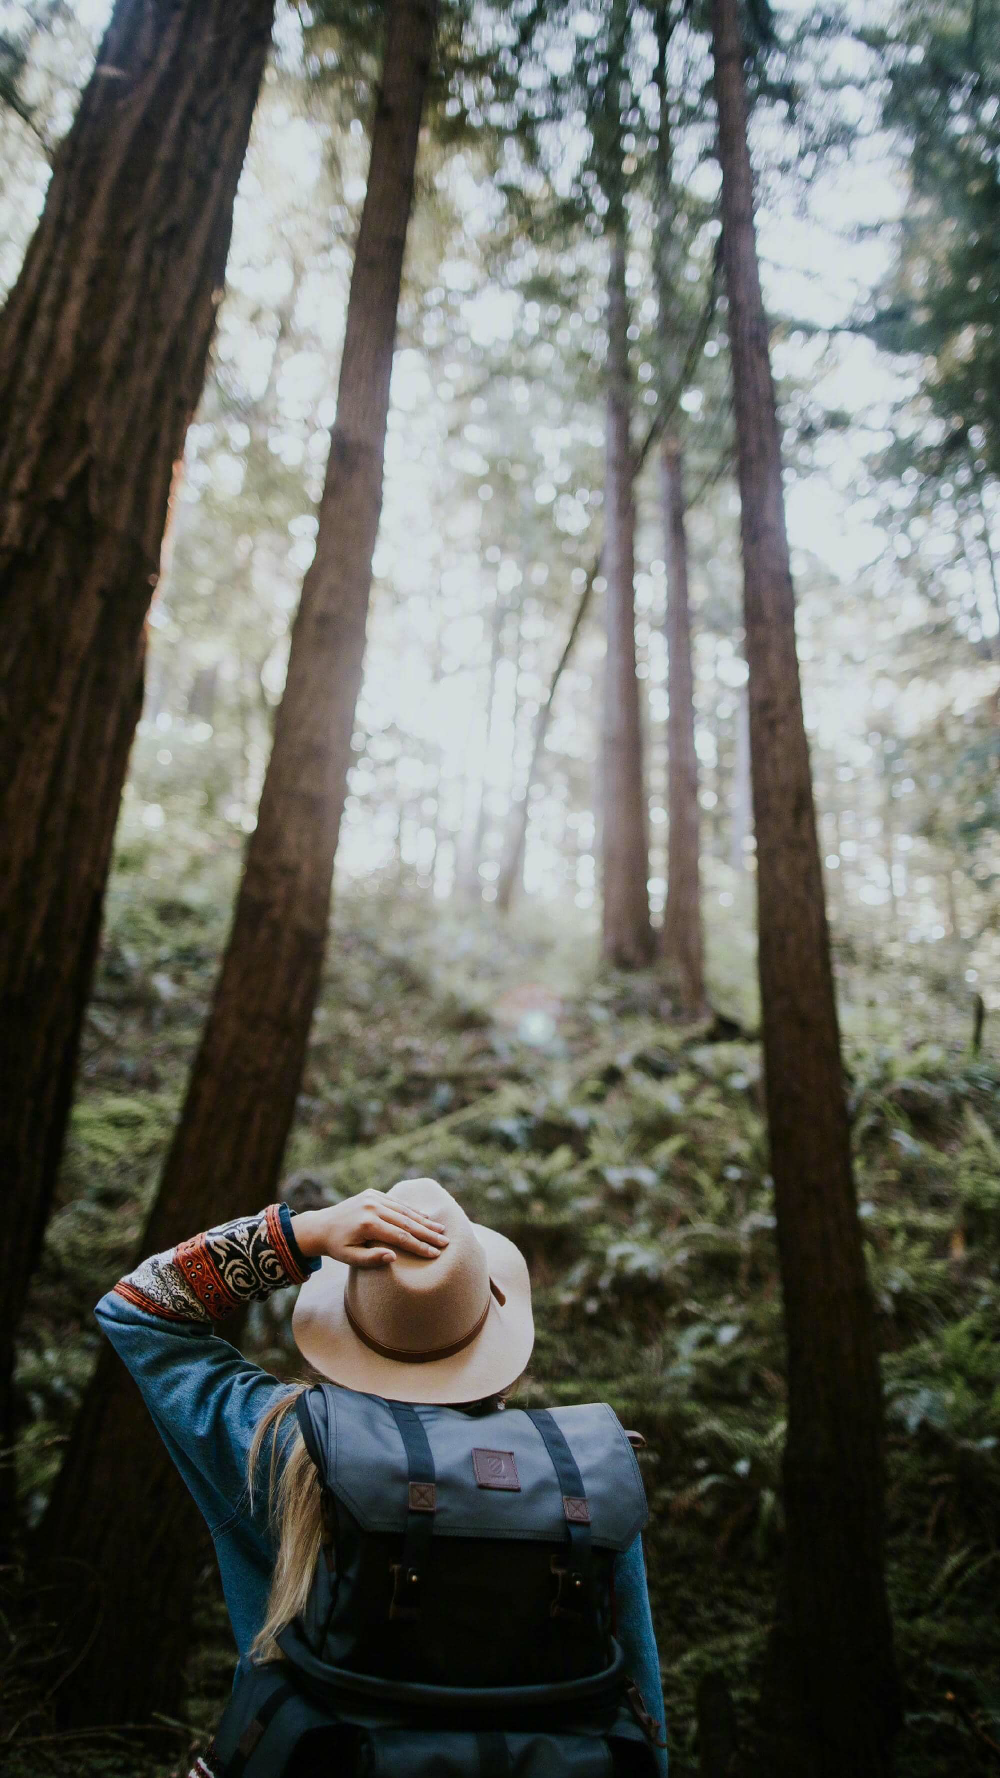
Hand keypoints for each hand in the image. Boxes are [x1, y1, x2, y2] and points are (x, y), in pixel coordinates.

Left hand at [293, 1190, 448, 1267]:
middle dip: (428, 1233)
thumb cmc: (336, 1247)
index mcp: (367, 1224)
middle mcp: (372, 1207)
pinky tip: (425, 1217)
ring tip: (441, 1229)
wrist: (320, 1226)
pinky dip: (411, 1210)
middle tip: (445, 1242)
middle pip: (406, 1222)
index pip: (400, 1236)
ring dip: (424, 1220)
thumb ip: (371, 1259)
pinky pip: (396, 1203)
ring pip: (404, 1210)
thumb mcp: (349, 1258)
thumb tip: (393, 1257)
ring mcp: (373, 1198)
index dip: (419, 1246)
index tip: (434, 1253)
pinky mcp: (372, 1194)